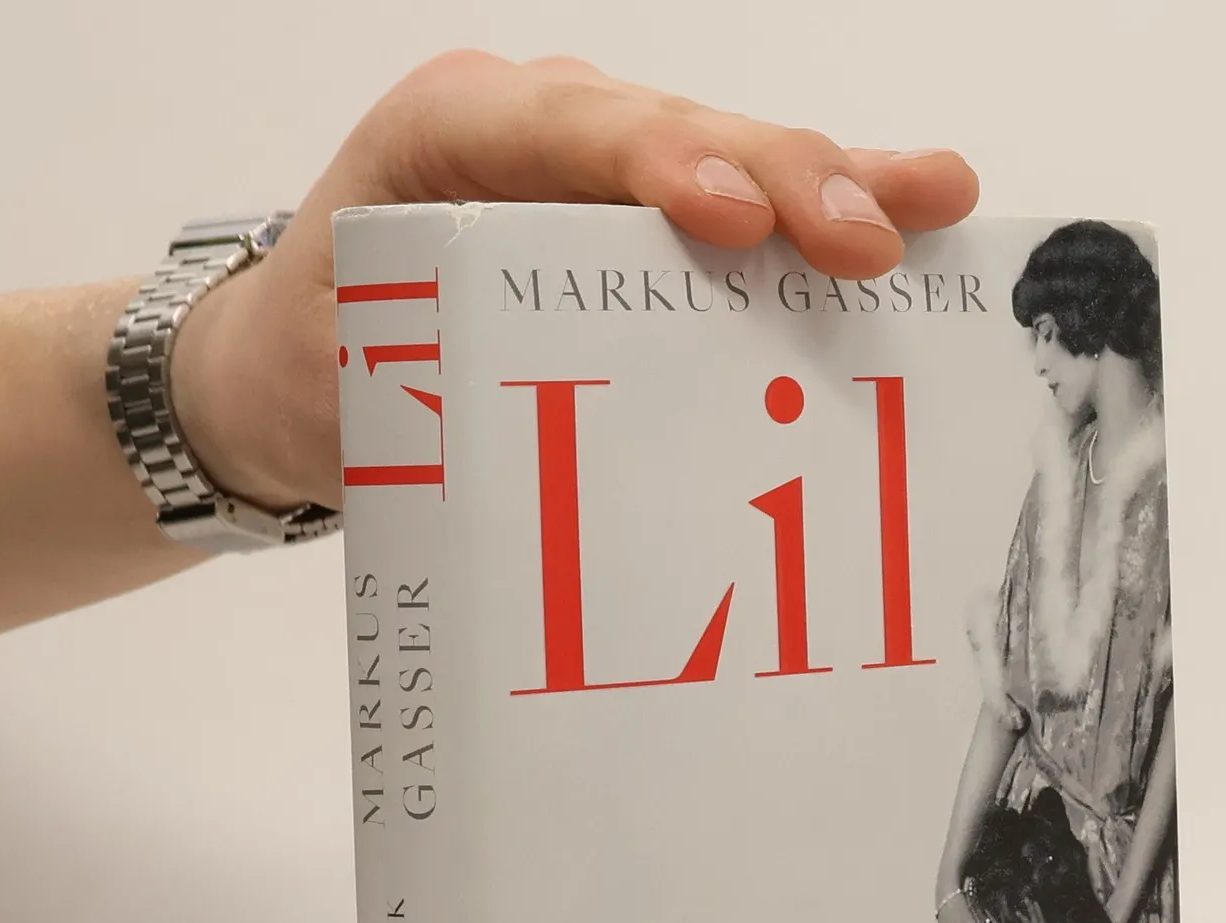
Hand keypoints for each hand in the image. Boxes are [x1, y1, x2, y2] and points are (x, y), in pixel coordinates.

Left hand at [171, 52, 979, 510]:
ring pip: (730, 155)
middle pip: (678, 131)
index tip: (729, 216)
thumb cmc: (319, 369)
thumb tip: (556, 489)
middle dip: (781, 179)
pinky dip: (819, 220)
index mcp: (449, 136)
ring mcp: (601, 168)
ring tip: (936, 201)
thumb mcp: (354, 382)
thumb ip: (444, 398)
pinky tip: (911, 218)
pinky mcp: (642, 221)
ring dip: (834, 185)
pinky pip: (740, 208)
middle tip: (872, 236)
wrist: (289, 370)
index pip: (567, 133)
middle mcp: (538, 129)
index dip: (658, 163)